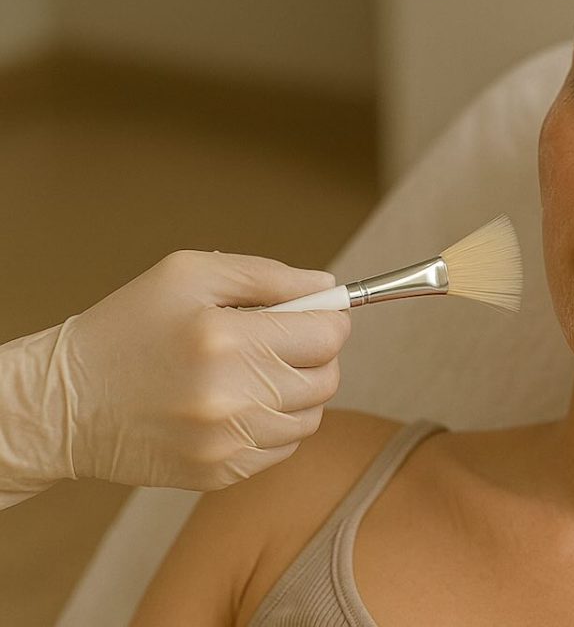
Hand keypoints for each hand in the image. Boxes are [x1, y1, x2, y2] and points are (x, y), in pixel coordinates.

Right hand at [50, 250, 349, 490]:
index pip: (326, 336)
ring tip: (256, 374)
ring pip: (311, 418)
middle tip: (284, 343)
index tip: (315, 316)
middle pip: (326, 379)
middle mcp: (230, 396)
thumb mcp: (190, 275)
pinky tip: (239, 405)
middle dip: (316, 355)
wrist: (68, 403)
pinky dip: (274, 425)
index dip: (329, 320)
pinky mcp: (219, 474)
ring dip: (297, 393)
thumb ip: (268, 277)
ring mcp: (225, 442)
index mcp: (224, 338)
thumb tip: (328, 287)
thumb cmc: (128, 328)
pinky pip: (282, 449)